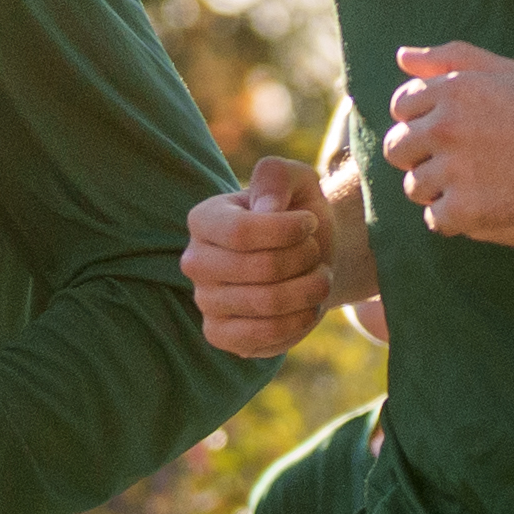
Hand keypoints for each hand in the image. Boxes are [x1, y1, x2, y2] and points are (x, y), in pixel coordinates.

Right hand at [189, 155, 341, 356]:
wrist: (307, 257)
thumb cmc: (297, 214)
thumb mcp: (296, 180)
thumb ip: (277, 176)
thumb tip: (265, 209)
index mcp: (204, 219)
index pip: (242, 232)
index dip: (288, 230)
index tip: (310, 222)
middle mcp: (195, 262)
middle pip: (261, 269)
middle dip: (305, 258)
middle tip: (315, 251)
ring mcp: (205, 302)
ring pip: (268, 303)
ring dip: (310, 289)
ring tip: (318, 277)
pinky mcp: (221, 335)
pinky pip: (264, 337)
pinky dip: (300, 320)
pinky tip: (308, 305)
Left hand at [385, 41, 513, 247]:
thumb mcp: (509, 73)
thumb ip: (452, 58)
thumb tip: (402, 56)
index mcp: (453, 90)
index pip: (401, 107)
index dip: (425, 121)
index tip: (456, 132)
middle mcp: (446, 127)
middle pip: (398, 149)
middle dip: (424, 156)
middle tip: (466, 162)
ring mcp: (453, 171)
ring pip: (414, 187)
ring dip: (441, 190)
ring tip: (482, 184)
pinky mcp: (464, 211)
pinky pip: (435, 220)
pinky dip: (458, 220)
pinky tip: (488, 206)